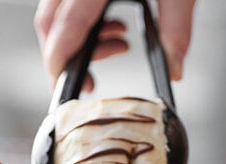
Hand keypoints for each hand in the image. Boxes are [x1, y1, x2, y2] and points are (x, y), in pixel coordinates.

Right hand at [35, 0, 195, 90]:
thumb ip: (177, 27)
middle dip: (66, 58)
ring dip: (80, 39)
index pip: (62, 32)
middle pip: (49, 25)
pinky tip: (116, 22)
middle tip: (93, 79)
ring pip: (55, 12)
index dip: (59, 67)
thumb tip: (174, 68)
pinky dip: (85, 20)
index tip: (67, 89)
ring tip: (120, 43)